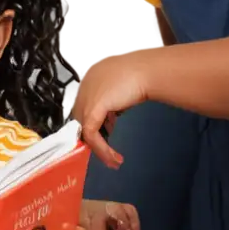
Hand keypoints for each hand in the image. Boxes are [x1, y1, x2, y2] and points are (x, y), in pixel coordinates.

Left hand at [73, 48, 154, 167]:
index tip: (108, 132)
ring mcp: (85, 97)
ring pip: (85, 129)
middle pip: (81, 118)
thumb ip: (112, 102)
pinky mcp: (92, 108)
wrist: (147, 70)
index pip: (84, 105)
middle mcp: (83, 87)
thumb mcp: (122, 88)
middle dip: (94, 136)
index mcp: (88, 78)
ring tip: (113, 159)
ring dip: (99, 148)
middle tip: (108, 150)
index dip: (93, 121)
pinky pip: (91, 134)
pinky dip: (102, 149)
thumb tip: (110, 119)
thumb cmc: (141, 73)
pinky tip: (113, 158)